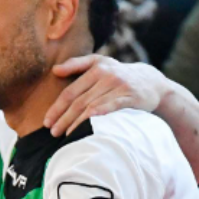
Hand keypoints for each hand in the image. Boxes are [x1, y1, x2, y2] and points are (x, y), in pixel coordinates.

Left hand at [44, 55, 165, 135]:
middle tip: (53, 132)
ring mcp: (118, 86)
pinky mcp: (130, 97)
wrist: (152, 81)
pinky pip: (111, 108)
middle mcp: (106, 76)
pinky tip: (88, 125)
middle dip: (63, 119)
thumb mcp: (100, 62)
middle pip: (79, 101)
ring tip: (66, 136)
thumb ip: (77, 64)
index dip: (56, 108)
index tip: (46, 122)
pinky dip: (98, 116)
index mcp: (95, 69)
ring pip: (92, 107)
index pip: (70, 92)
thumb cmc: (118, 74)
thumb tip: (55, 70)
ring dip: (77, 123)